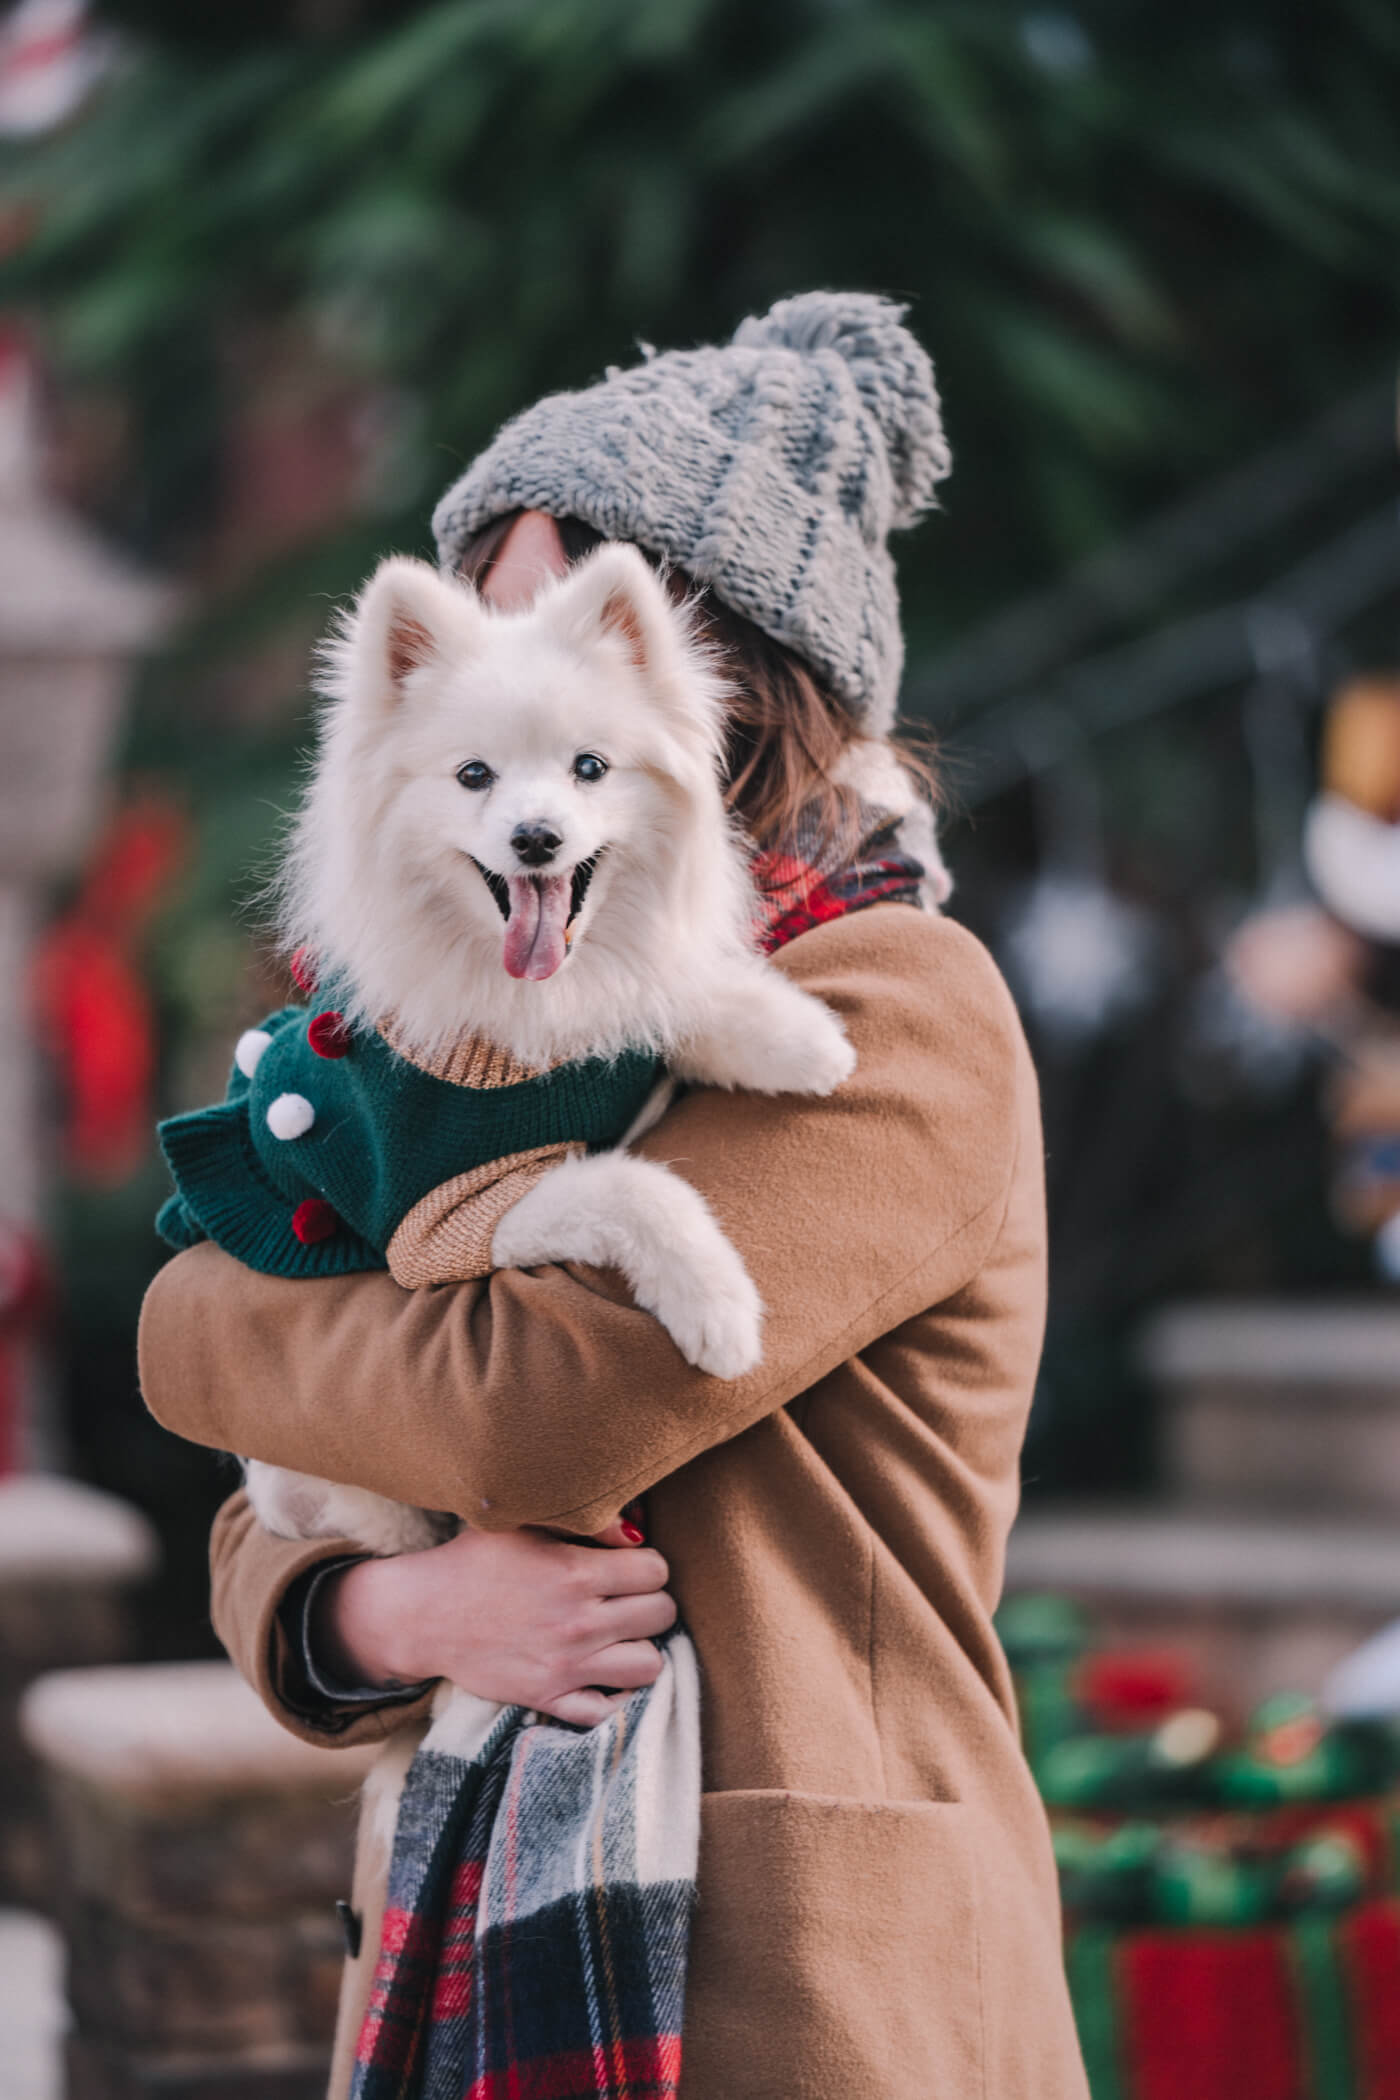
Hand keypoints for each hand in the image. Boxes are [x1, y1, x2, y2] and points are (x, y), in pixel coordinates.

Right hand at [313, 1524, 675, 1726]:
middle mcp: (578, 1622)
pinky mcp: (547, 1699)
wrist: (423, 1613)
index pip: (657, 1570)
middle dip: (651, 1601)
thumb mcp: (526, 1522)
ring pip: (650, 1666)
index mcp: (575, 1572)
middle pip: (662, 1614)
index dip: (648, 1564)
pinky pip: (607, 1712)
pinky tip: (604, 1675)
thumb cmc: (475, 1559)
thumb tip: (636, 1531)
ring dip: (641, 1647)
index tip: (629, 1567)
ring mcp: (566, 1666)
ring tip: (622, 1636)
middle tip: (627, 1599)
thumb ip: (587, 1523)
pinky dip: (613, 1696)